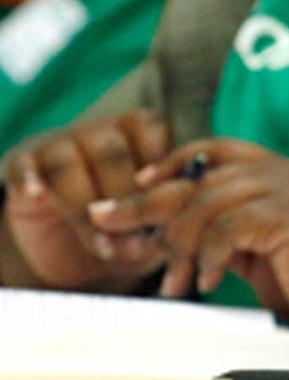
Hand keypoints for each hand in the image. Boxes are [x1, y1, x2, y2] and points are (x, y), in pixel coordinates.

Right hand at [1, 109, 170, 288]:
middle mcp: (102, 130)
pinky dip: (32, 180)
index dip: (161, 173)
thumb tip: (173, 227)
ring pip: (68, 164)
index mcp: (141, 129)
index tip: (169, 211)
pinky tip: (40, 196)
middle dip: (126, 203)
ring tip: (105, 246)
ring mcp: (60, 144)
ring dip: (85, 210)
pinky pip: (25, 166)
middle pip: (112, 152)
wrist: (75, 250)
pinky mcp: (23, 163)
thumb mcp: (155, 224)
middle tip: (136, 243)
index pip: (153, 131)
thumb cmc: (129, 227)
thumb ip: (167, 217)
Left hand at [88, 138, 288, 343]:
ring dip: (178, 246)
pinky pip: (227, 228)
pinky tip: (209, 283)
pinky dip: (208, 257)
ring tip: (176, 284)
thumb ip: (232, 230)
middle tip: (106, 220)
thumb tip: (179, 233)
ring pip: (206, 202)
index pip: (217, 149)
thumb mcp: (265, 248)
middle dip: (145, 200)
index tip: (139, 184)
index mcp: (281, 173)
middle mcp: (284, 173)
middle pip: (199, 174)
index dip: (173, 162)